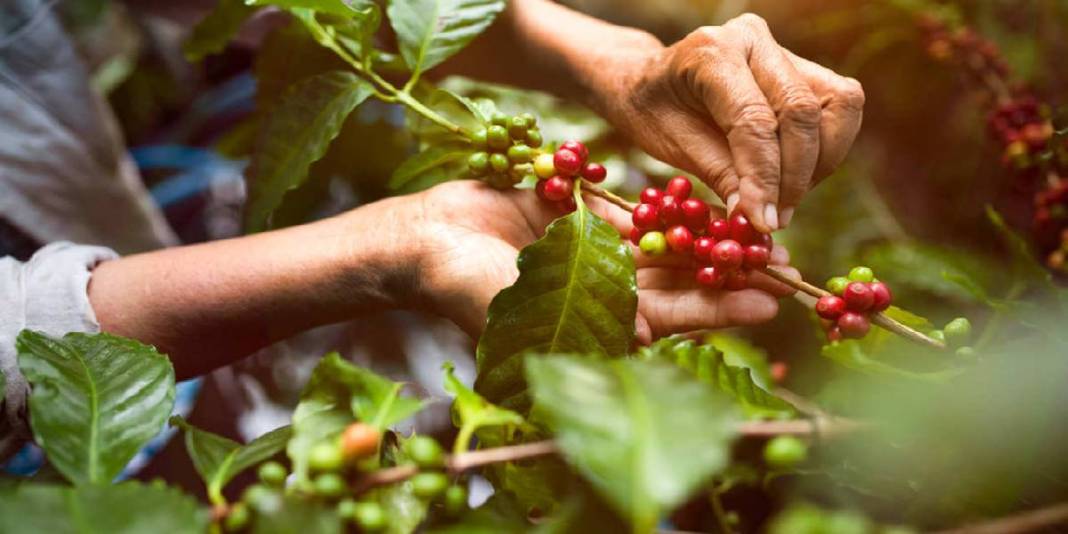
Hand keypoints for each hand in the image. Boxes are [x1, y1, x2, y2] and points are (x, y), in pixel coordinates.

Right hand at [407, 180, 797, 342]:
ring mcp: (592, 252)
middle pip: (679, 281)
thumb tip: (648, 335)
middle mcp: (603, 291)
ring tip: (756, 225)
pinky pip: (632, 210)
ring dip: (707, 236)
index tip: (768, 301)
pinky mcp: (579, 217)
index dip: (719, 310)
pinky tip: (705, 197)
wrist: (422, 240)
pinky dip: (665, 205)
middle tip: (782, 262)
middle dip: (728, 273)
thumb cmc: (460, 286)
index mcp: (596, 323)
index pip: (671, 319)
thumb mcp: (523, 308)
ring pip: (663, 244)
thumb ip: (584, 317)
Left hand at [591, 14, 864, 232]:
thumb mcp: (671, 145)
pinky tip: (794, 176)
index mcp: (711, 53)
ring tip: (784, 199)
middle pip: (801, 111)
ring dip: (820, 163)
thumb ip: (719, 175)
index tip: (764, 222)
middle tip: (775, 218)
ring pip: (837, 105)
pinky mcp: (804, 66)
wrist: (648, 82)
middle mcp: (753, 40)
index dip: (765, 178)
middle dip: (795, 176)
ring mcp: (783, 49)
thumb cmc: (653, 112)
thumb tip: (759, 218)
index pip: (754, 121)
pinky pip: (839, 107)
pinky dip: (826, 149)